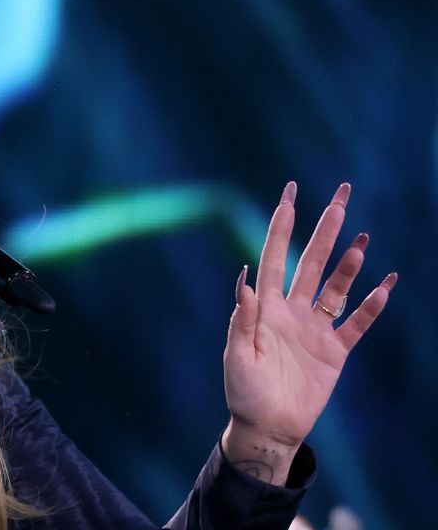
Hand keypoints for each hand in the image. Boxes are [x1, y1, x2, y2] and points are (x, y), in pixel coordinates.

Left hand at [221, 182, 395, 484]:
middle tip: (341, 195)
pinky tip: (385, 283)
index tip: (290, 194)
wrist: (268, 427)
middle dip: (325, 229)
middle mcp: (292, 311)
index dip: (282, 226)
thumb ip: (243, 319)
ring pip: (337, 287)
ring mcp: (315, 330)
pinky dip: (372, 305)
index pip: (274, 257)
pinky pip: (357, 323)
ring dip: (349, 264)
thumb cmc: (243, 392)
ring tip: (361, 238)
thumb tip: (244, 281)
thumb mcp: (236, 355)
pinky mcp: (335, 351)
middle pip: (312, 262)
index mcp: (265, 308)